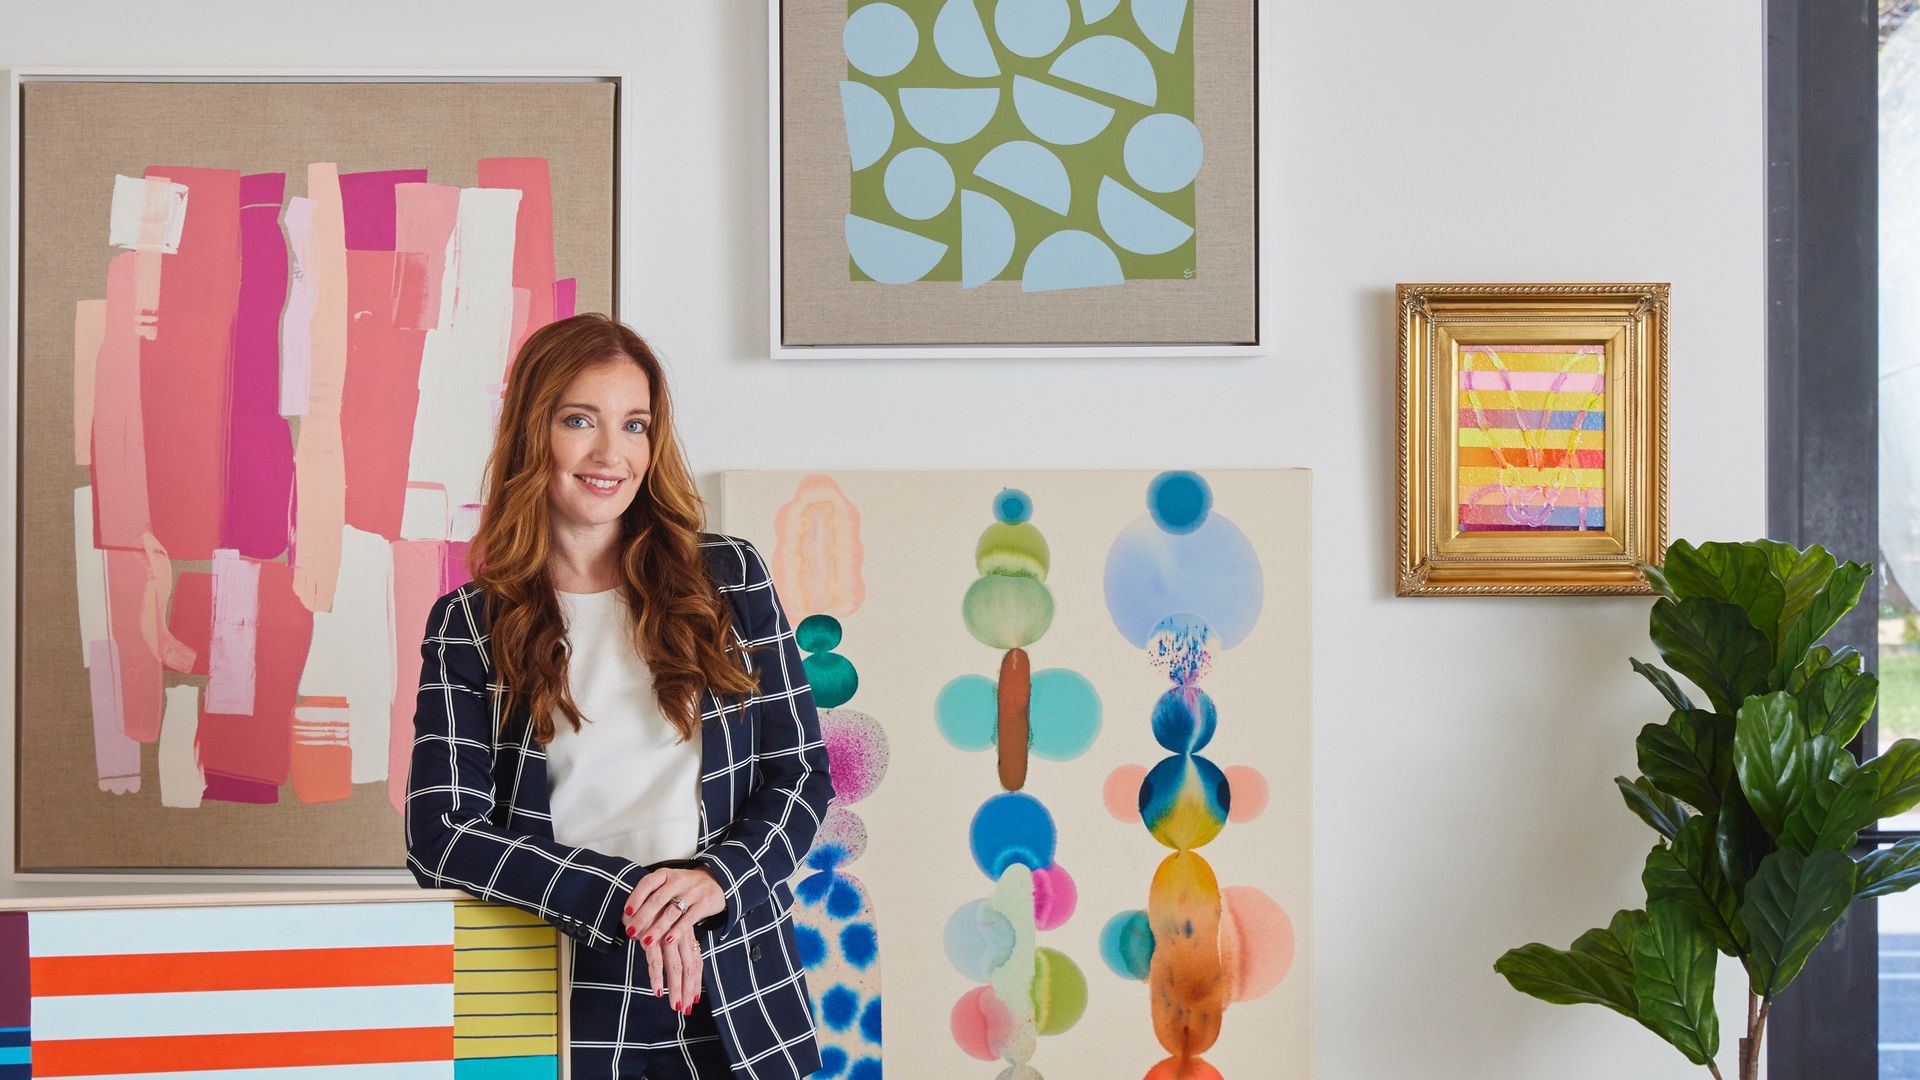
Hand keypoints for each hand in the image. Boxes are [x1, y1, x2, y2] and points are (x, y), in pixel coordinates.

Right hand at [622, 866, 723, 1012]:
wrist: (638, 891)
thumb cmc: (652, 912)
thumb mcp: (666, 928)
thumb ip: (673, 946)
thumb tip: (678, 967)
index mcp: (685, 934)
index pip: (695, 962)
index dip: (695, 982)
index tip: (694, 999)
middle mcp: (679, 935)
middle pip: (688, 967)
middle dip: (687, 989)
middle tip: (685, 1009)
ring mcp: (665, 935)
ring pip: (675, 966)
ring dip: (675, 987)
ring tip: (675, 1005)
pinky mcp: (650, 935)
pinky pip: (655, 959)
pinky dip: (656, 976)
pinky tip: (658, 990)